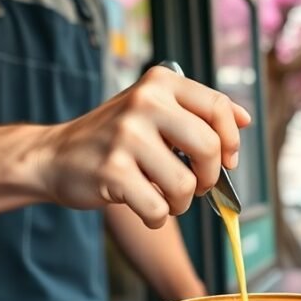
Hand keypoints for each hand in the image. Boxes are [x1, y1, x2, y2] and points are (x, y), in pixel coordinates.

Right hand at [37, 66, 250, 227]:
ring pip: (186, 185)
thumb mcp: (152, 109)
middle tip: (196, 185)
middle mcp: (144, 102)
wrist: (54, 156)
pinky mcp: (113, 171)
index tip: (228, 160)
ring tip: (164, 197)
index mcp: (159, 83)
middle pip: (210, 147)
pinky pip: (159, 209)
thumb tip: (245, 120)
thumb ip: (196, 112)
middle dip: (210, 176)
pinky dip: (157, 218)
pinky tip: (143, 207)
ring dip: (181, 203)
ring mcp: (126, 136)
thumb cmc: (112, 138)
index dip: (232, 140)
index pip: (218, 108)